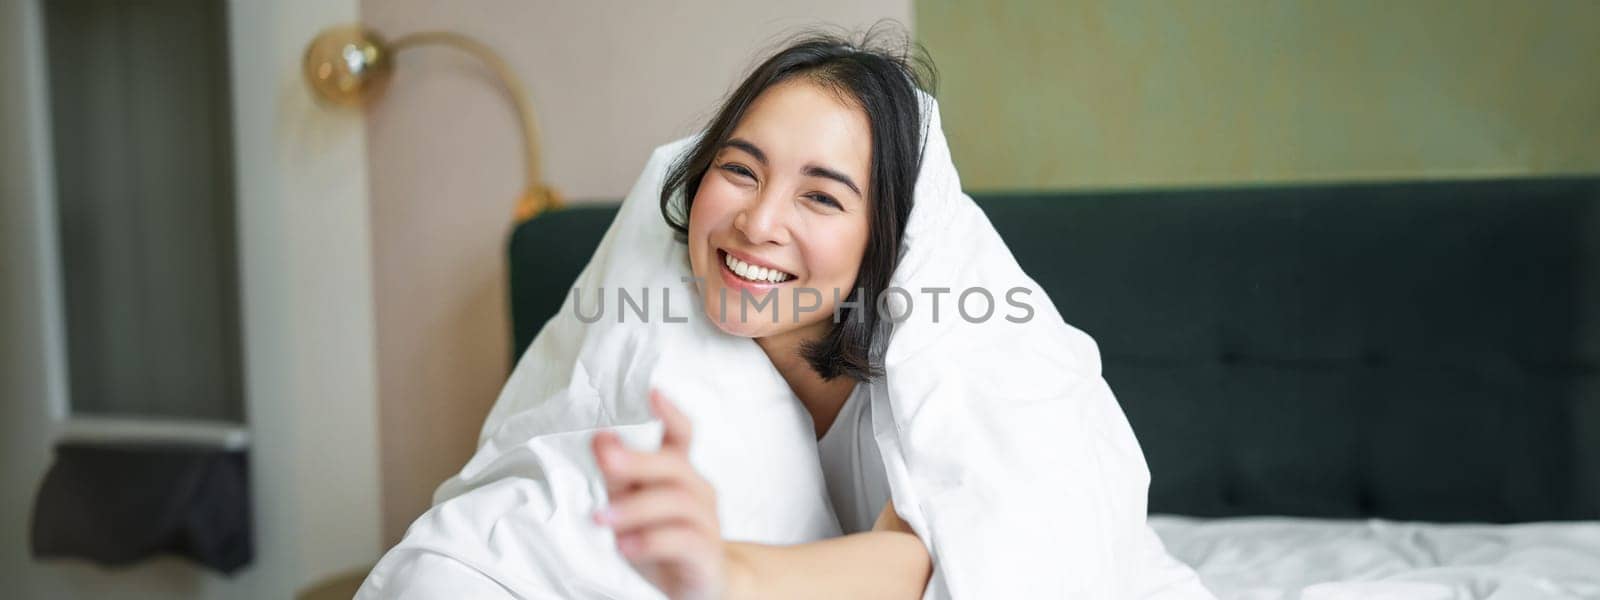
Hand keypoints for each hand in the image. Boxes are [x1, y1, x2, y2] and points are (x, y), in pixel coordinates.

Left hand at [593, 390, 729, 599]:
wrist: (703, 587)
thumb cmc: (664, 541)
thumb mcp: (633, 505)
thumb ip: (618, 474)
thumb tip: (601, 438)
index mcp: (681, 475)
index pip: (683, 436)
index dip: (671, 414)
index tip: (653, 392)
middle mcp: (698, 493)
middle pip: (675, 466)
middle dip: (639, 460)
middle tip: (606, 458)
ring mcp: (706, 524)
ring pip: (677, 503)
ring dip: (636, 507)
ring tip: (602, 517)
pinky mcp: (706, 556)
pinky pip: (682, 541)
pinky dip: (651, 541)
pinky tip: (626, 545)